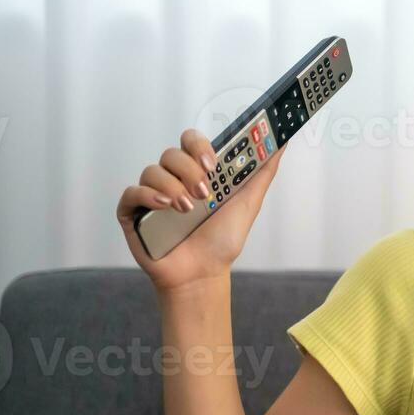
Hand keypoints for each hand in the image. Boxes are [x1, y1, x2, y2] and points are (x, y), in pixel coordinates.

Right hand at [115, 128, 289, 292]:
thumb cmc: (221, 240)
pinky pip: (131, 192)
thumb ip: (263, 170)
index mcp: (197, 172)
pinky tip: (165, 207)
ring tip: (188, 210)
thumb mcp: (248, 202)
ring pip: (152, 170)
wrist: (203, 274)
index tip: (212, 163)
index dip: (199, 145)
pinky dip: (148, 195)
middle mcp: (173, 179)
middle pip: (171, 153)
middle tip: (204, 192)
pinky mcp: (133, 212)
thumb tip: (281, 140)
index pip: (191, 141)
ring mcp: (152, 195)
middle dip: (189, 170)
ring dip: (173, 186)